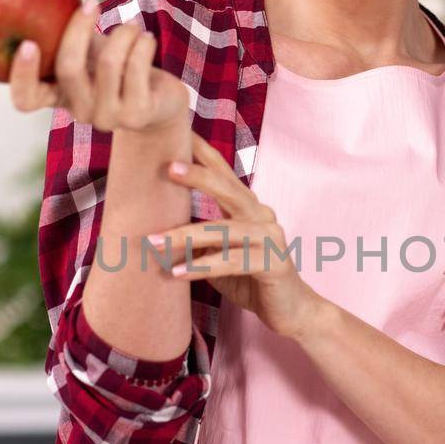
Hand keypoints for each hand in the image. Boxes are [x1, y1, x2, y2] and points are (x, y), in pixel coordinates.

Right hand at [8, 1, 189, 134]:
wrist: (162, 97)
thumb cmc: (119, 66)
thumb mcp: (89, 50)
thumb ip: (67, 34)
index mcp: (58, 97)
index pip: (25, 98)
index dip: (22, 74)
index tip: (28, 43)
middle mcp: (80, 112)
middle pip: (68, 69)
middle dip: (79, 28)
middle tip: (91, 3)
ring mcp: (108, 118)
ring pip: (108, 63)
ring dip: (123, 33)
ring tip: (132, 26)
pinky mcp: (137, 115)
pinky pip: (136, 67)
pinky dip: (142, 43)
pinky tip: (147, 39)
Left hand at [150, 129, 323, 341]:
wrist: (292, 311)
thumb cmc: (251, 280)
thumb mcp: (219, 254)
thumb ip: (198, 239)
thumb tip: (154, 228)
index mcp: (249, 208)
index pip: (225, 173)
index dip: (203, 153)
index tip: (178, 133)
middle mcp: (262, 216)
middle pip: (229, 189)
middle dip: (198, 176)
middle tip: (168, 167)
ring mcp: (271, 238)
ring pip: (224, 230)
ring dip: (185, 236)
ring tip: (153, 242)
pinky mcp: (273, 263)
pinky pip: (232, 262)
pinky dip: (202, 267)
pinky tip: (177, 273)